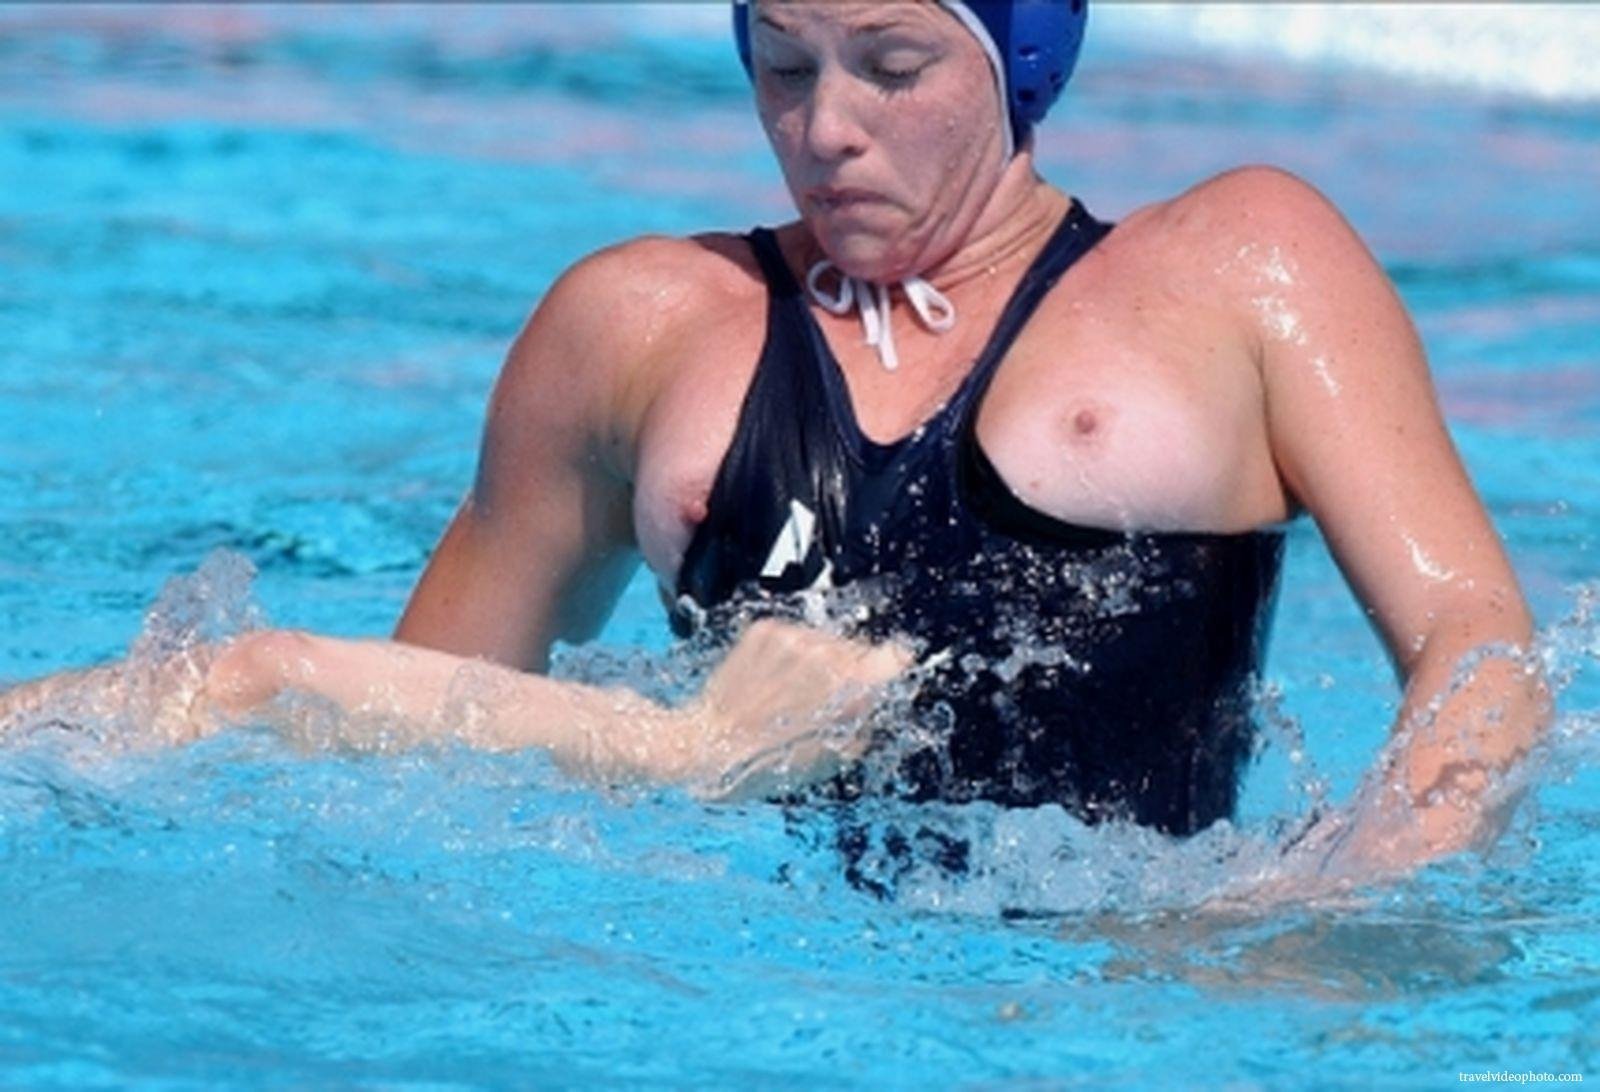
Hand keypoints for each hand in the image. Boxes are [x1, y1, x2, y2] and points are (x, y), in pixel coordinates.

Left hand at [682, 619, 912, 801]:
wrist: (706, 744)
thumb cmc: (765, 762)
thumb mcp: (830, 757)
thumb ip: (863, 723)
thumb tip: (876, 701)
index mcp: (850, 688)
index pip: (894, 657)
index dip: (891, 668)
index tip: (884, 676)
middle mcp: (825, 654)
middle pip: (858, 650)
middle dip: (849, 673)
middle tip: (822, 704)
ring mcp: (793, 638)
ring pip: (825, 642)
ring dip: (817, 663)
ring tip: (790, 698)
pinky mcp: (767, 629)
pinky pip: (796, 635)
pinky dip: (789, 656)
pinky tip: (772, 684)